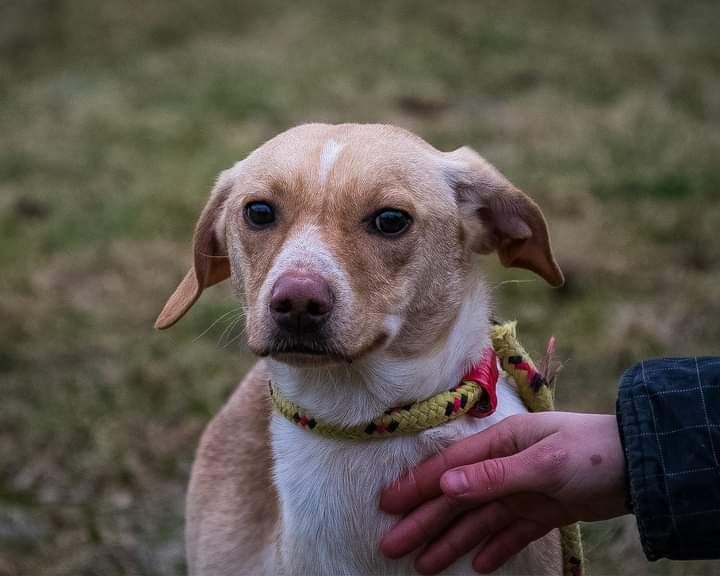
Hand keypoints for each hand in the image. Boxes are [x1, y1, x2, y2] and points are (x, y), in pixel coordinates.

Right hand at [379, 412, 627, 573]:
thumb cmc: (590, 452)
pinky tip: (474, 564)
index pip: (448, 468)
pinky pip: (509, 533)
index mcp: (500, 444)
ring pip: (478, 519)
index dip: (416, 487)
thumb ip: (493, 475)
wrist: (642, 465)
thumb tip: (445, 486)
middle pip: (456, 498)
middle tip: (392, 543)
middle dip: (423, 520)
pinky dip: (492, 548)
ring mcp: (522, 490)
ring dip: (450, 540)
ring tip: (421, 563)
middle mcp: (504, 466)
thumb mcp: (542, 462)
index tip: (387, 504)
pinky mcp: (541, 511)